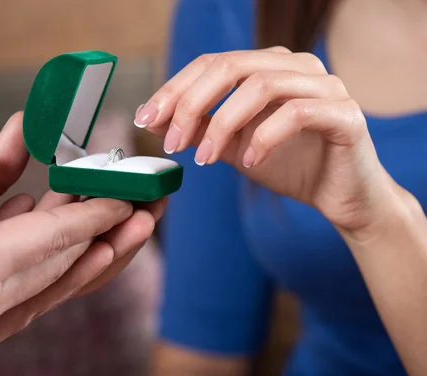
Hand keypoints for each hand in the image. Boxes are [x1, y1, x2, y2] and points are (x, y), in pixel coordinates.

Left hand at [136, 46, 397, 233]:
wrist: (340, 196)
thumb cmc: (289, 165)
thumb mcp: (234, 145)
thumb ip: (204, 127)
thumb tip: (159, 120)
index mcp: (269, 66)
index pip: (211, 64)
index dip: (174, 90)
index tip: (146, 120)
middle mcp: (297, 66)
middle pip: (230, 66)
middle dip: (190, 104)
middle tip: (171, 142)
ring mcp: (324, 86)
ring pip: (260, 85)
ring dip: (222, 124)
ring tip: (204, 159)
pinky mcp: (345, 113)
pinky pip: (297, 113)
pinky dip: (263, 137)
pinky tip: (248, 161)